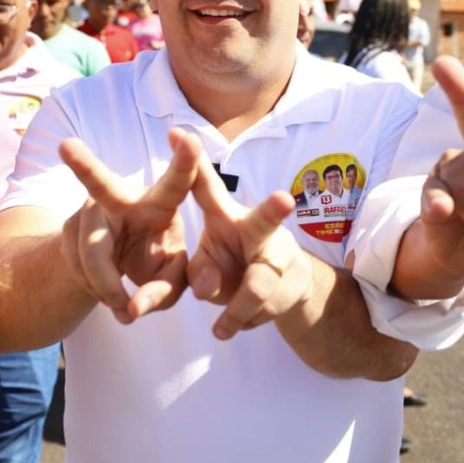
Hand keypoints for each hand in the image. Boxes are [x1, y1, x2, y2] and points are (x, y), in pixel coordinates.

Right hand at [58, 128, 199, 322]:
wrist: (113, 267)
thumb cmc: (153, 259)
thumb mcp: (171, 276)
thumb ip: (165, 291)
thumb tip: (134, 310)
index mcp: (160, 202)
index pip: (177, 181)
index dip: (185, 158)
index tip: (187, 135)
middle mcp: (122, 198)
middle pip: (101, 183)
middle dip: (84, 165)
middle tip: (66, 146)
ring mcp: (90, 211)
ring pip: (92, 252)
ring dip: (108, 286)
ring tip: (123, 306)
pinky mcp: (68, 228)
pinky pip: (77, 267)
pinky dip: (95, 290)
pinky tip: (108, 292)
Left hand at [186, 150, 312, 340]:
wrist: (285, 286)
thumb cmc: (235, 259)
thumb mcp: (207, 258)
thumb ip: (199, 270)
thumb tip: (205, 288)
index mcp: (229, 216)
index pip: (209, 186)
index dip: (194, 161)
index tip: (177, 133)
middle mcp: (260, 231)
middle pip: (266, 220)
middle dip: (276, 211)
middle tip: (284, 199)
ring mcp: (277, 259)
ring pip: (258, 285)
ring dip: (237, 307)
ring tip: (220, 329)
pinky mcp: (286, 288)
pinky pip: (258, 314)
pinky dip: (239, 323)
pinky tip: (231, 326)